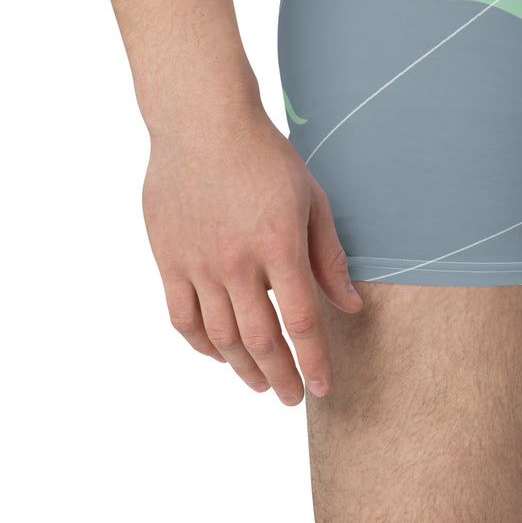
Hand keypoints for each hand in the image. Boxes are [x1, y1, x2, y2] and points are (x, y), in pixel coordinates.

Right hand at [141, 108, 362, 404]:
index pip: (301, 321)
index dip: (314, 361)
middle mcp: (237, 261)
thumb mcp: (312, 200)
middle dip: (280, 376)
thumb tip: (351, 306)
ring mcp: (198, 262)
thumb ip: (329, 257)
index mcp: (279, 244)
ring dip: (242, 368)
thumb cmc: (266, 158)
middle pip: (260, 339)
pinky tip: (218, 354)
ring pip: (219, 336)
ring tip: (260, 384)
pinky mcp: (168, 259)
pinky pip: (182, 318)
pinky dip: (201, 345)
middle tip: (292, 398)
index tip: (323, 388)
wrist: (203, 124)